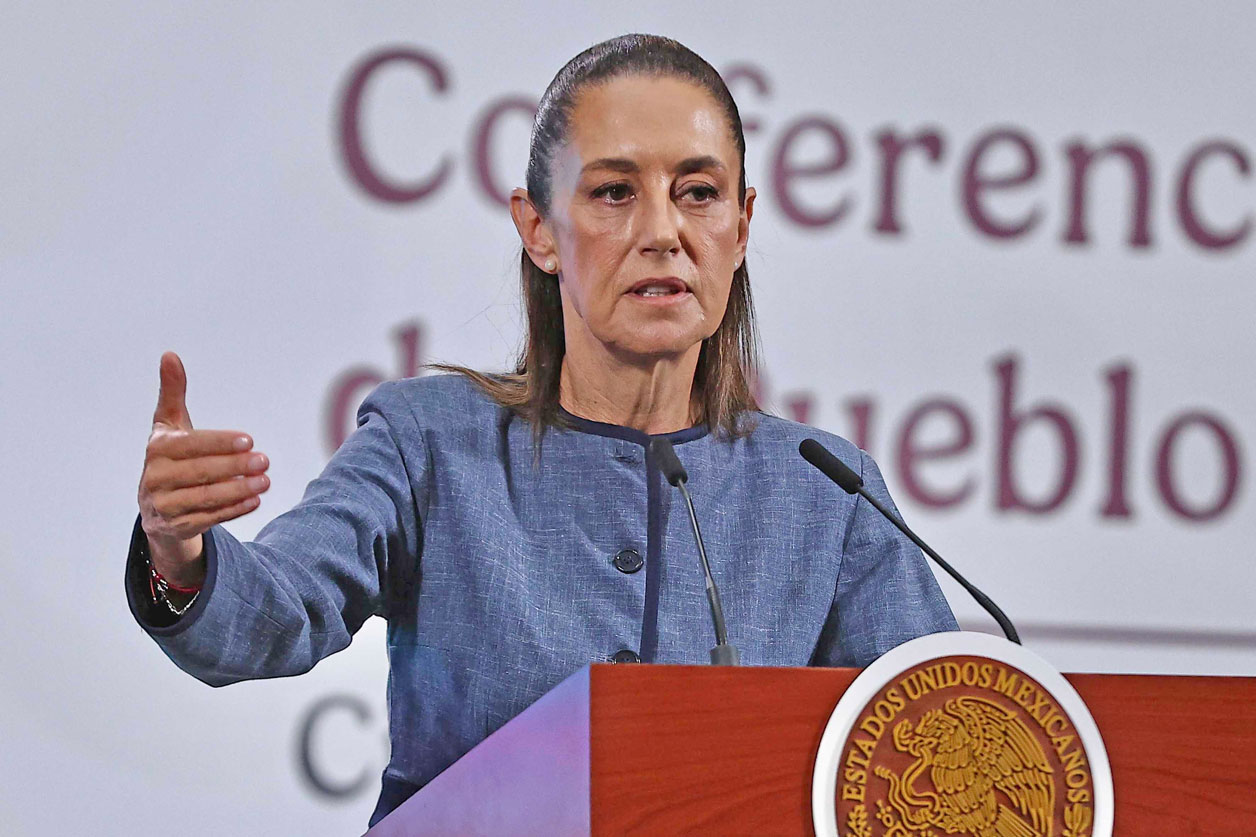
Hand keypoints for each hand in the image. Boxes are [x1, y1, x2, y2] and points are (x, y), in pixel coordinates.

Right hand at [137, 352, 269, 586]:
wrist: (156, 506)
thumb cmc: (171, 456)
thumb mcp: (169, 425)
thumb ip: (172, 393)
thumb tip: (170, 355)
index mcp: (157, 449)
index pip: (191, 446)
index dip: (219, 443)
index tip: (249, 441)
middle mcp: (155, 478)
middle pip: (200, 473)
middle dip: (235, 467)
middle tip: (265, 460)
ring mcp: (164, 505)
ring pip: (205, 499)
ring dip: (238, 491)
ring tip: (266, 481)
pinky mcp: (177, 527)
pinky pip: (209, 519)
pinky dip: (233, 510)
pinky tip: (255, 500)